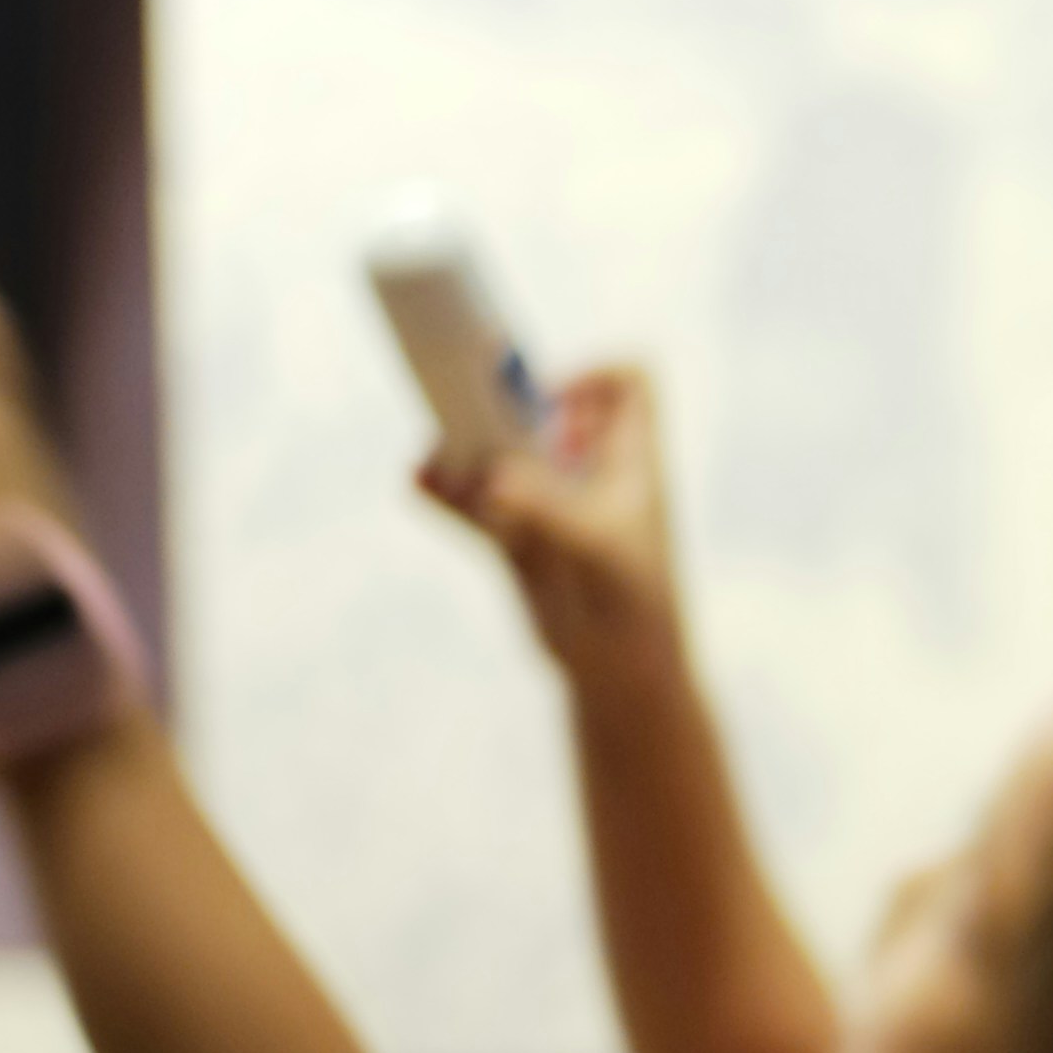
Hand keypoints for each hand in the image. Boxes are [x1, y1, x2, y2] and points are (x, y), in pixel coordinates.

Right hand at [418, 365, 681, 674]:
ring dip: (462, 447)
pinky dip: (445, 489)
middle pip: (539, 408)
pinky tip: (420, 481)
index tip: (553, 408)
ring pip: (497, 454)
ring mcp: (548, 505)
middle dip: (495, 403)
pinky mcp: (516, 540)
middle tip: (456, 403)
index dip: (591, 377)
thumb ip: (545, 507)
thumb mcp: (595, 548)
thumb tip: (490, 478)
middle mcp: (590, 474)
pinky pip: (472, 499)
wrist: (620, 675)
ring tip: (435, 454)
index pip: (629, 385)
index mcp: (631, 461)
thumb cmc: (632, 604)